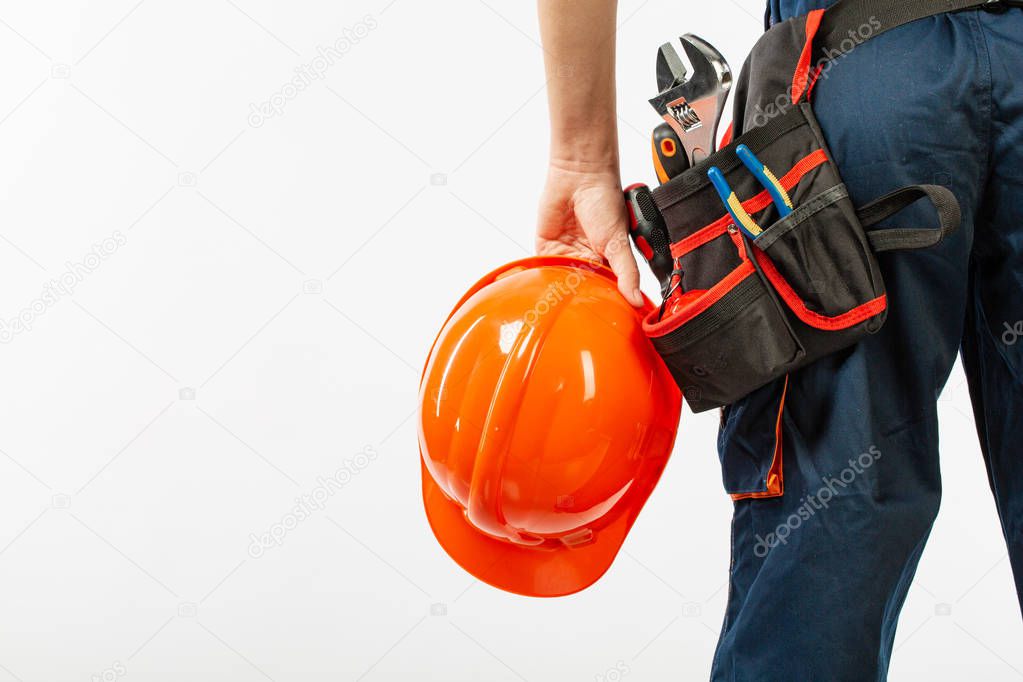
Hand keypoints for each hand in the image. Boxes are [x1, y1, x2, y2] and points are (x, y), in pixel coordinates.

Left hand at [536, 161, 642, 306]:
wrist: (580, 176)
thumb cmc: (604, 200)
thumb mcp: (619, 241)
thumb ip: (627, 273)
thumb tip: (637, 300)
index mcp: (609, 260)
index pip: (608, 289)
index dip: (608, 302)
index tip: (609, 317)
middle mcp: (588, 259)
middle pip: (585, 288)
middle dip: (584, 298)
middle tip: (587, 313)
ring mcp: (567, 255)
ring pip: (564, 282)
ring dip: (565, 290)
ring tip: (569, 303)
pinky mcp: (547, 249)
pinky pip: (546, 269)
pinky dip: (547, 277)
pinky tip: (551, 289)